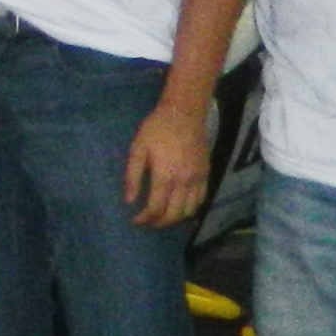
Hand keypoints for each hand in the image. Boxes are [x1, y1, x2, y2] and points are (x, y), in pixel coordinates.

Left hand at [125, 93, 213, 229]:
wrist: (185, 112)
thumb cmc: (157, 128)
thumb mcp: (138, 149)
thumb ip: (133, 176)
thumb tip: (129, 201)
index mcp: (165, 177)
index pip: (156, 208)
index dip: (145, 219)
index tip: (135, 220)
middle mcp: (184, 183)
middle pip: (174, 215)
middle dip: (159, 223)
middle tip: (148, 222)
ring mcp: (198, 179)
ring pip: (190, 211)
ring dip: (176, 218)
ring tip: (163, 217)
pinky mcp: (206, 174)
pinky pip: (201, 199)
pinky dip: (191, 209)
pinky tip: (181, 207)